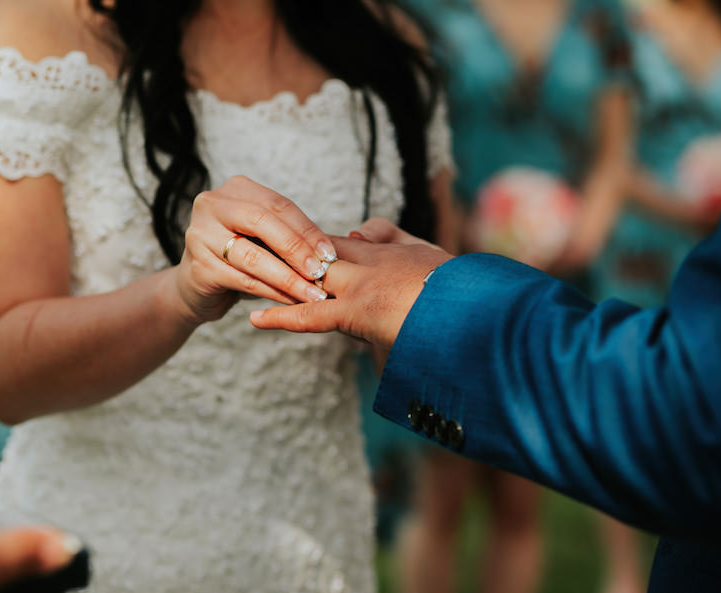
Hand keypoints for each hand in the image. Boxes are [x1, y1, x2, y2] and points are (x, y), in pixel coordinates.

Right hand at [175, 176, 336, 322]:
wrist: (196, 286)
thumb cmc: (239, 259)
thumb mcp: (264, 238)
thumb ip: (289, 236)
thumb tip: (328, 253)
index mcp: (236, 189)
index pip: (278, 205)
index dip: (307, 229)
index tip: (330, 253)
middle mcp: (212, 205)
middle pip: (262, 222)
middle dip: (297, 249)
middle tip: (321, 272)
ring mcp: (200, 234)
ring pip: (253, 256)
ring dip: (288, 278)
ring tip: (312, 293)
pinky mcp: (198, 266)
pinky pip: (243, 280)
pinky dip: (272, 293)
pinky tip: (291, 302)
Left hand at [250, 218, 451, 347]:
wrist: (479, 309)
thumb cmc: (465, 292)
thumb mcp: (433, 259)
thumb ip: (397, 242)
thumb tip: (358, 233)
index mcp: (389, 252)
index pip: (340, 241)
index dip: (310, 242)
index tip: (284, 240)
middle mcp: (370, 262)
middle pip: (316, 251)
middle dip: (282, 251)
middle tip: (247, 244)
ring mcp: (362, 284)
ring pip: (309, 275)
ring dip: (276, 275)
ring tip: (241, 270)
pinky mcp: (360, 311)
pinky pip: (313, 315)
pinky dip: (282, 317)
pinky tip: (255, 319)